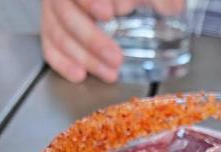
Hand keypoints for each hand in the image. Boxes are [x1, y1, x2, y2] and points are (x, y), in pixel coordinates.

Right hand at [41, 0, 183, 82]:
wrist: (114, 6)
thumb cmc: (130, 0)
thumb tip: (171, 9)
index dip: (90, 1)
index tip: (110, 14)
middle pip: (66, 12)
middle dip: (92, 39)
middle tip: (116, 58)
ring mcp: (55, 10)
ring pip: (59, 32)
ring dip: (84, 57)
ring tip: (109, 74)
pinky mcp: (53, 29)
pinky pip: (49, 47)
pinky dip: (63, 63)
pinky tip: (80, 74)